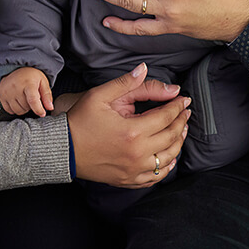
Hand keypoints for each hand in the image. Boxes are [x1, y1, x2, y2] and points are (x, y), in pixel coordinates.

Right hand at [0, 67, 53, 116]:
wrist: (15, 68)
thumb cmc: (30, 76)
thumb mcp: (42, 82)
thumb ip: (47, 96)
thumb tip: (50, 107)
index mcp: (28, 83)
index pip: (32, 100)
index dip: (38, 109)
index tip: (42, 113)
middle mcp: (15, 87)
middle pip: (26, 107)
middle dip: (31, 106)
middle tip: (31, 97)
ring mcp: (7, 92)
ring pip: (18, 111)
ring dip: (23, 108)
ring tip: (24, 98)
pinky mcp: (1, 95)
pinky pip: (9, 110)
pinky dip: (15, 108)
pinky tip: (17, 100)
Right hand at [67, 63, 190, 188]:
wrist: (62, 149)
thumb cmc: (80, 121)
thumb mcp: (99, 95)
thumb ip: (125, 82)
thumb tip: (144, 68)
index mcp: (132, 131)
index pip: (166, 117)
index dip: (178, 106)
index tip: (184, 99)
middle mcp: (137, 153)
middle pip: (171, 137)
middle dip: (182, 122)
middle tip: (185, 111)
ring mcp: (134, 170)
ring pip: (168, 158)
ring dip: (178, 143)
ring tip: (181, 130)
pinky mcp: (128, 180)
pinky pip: (156, 177)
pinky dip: (166, 166)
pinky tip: (169, 156)